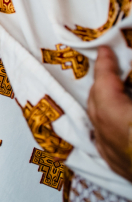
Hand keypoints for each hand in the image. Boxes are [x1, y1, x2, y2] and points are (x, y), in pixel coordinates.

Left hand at [88, 46, 131, 181]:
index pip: (104, 84)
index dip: (106, 65)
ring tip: (117, 88)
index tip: (106, 50)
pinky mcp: (121, 169)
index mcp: (122, 120)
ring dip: (104, 102)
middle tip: (112, 66)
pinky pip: (106, 141)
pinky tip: (118, 117)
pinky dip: (108, 124)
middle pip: (97, 103)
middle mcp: (113, 140)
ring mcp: (115, 157)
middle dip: (103, 82)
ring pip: (99, 123)